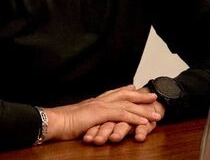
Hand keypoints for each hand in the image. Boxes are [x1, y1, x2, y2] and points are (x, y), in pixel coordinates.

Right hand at [43, 85, 160, 140]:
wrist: (54, 122)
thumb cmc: (61, 123)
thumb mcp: (77, 118)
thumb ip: (85, 117)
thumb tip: (87, 119)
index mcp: (93, 101)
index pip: (112, 93)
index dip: (124, 90)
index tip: (134, 87)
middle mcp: (99, 101)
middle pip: (124, 95)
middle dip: (140, 96)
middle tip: (153, 96)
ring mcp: (101, 106)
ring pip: (127, 105)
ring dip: (143, 109)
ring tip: (155, 113)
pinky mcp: (101, 114)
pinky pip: (122, 115)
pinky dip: (135, 118)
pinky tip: (144, 121)